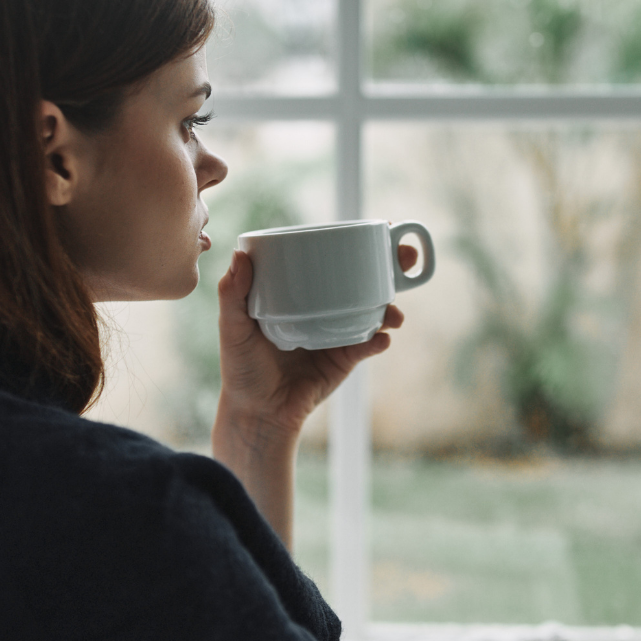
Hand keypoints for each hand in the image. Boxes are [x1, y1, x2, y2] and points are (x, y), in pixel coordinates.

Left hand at [214, 245, 413, 439]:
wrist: (258, 413)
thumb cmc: (242, 369)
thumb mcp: (233, 328)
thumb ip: (233, 295)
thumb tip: (240, 256)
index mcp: (301, 293)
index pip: (331, 259)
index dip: (358, 242)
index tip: (380, 226)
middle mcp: (324, 308)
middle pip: (364, 280)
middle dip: (392, 267)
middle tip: (406, 257)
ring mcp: (339, 333)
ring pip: (374, 311)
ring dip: (391, 307)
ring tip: (393, 313)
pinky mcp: (346, 359)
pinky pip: (368, 345)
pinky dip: (378, 340)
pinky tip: (381, 338)